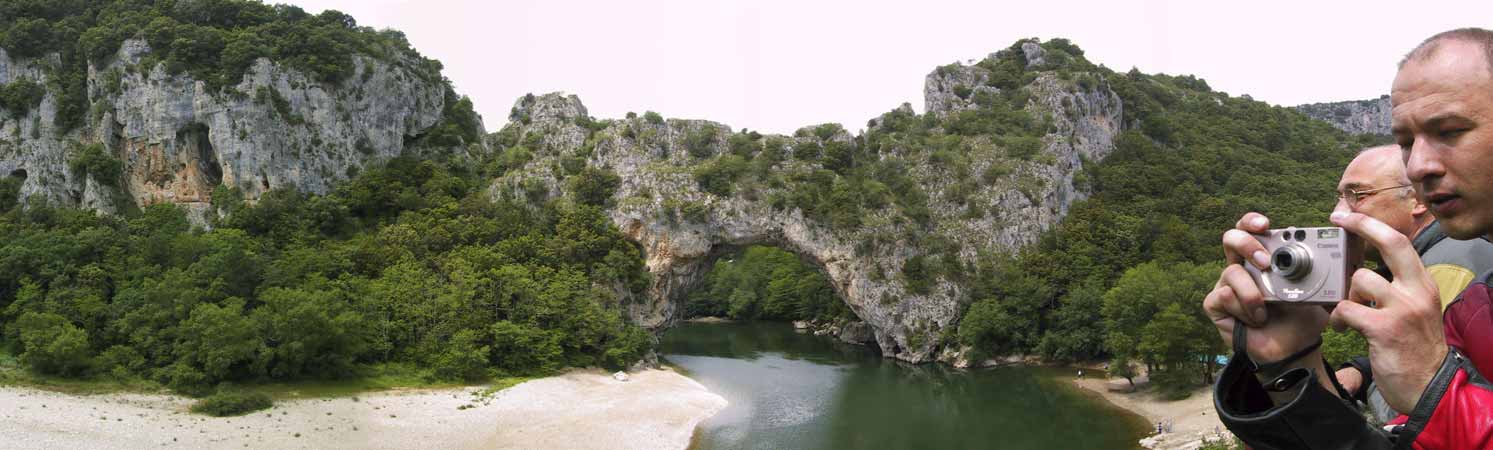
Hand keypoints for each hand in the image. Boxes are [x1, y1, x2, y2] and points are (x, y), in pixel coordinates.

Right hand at [1203, 213, 1330, 366]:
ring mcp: (1226, 285)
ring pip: (1231, 273)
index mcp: (1263, 258)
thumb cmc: (1302, 318)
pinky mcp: (1215, 305)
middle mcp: (1242, 267)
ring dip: (1253, 294)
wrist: (1293, 349)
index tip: (1265, 224)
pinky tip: (1254, 321)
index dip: (1252, 222)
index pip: (1250, 229)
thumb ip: (1319, 269)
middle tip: (1265, 262)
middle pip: (1230, 239)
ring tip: (1265, 311)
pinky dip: (1245, 310)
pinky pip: (1225, 296)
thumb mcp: (1317, 290)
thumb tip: (1336, 249)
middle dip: (1247, 244)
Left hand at [1328, 211, 1447, 415]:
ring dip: (1345, 296)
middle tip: (1337, 219)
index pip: (1401, 243)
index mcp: (1423, 285)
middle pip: (1391, 243)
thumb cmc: (1416, 349)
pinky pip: (1346, 309)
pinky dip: (1338, 319)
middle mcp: (1417, 291)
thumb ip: (1396, 290)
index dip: (1372, 225)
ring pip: (1359, 279)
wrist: (1429, 387)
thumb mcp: (1414, 311)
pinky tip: (1344, 328)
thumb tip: (1362, 271)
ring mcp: (1402, 308)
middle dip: (1361, 225)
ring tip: (1348, 315)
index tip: (1349, 215)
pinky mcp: (1384, 328)